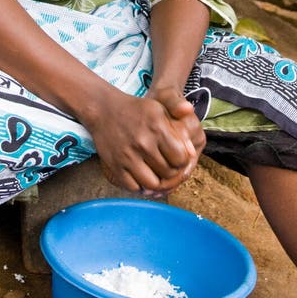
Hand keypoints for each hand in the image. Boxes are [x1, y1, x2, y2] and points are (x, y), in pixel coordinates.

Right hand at [86, 88, 201, 195]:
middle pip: (168, 173)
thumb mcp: (160, 111)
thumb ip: (178, 131)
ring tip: (156, 175)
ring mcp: (128, 156)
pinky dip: (140, 187)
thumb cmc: (137, 110)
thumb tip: (191, 153)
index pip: (181, 159)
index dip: (182, 161)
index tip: (177, 158)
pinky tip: (142, 178)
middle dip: (171, 173)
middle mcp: (143, 143)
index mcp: (157, 128)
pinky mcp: (115, 166)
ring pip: (153, 184)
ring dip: (157, 183)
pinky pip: (133, 187)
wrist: (104, 110)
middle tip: (167, 168)